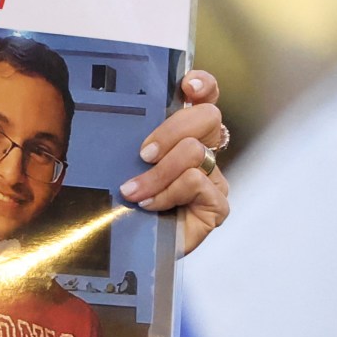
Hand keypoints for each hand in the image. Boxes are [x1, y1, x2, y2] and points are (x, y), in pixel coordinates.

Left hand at [118, 68, 229, 256]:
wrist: (131, 250)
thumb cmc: (126, 204)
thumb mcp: (125, 166)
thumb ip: (132, 140)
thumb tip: (119, 117)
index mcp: (186, 135)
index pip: (206, 98)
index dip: (204, 86)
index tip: (187, 86)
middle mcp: (205, 153)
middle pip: (207, 117)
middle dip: (170, 131)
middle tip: (144, 154)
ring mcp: (214, 179)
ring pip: (194, 152)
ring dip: (157, 173)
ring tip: (134, 191)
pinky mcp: (216, 205)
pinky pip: (195, 182)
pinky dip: (167, 194)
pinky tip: (150, 206)